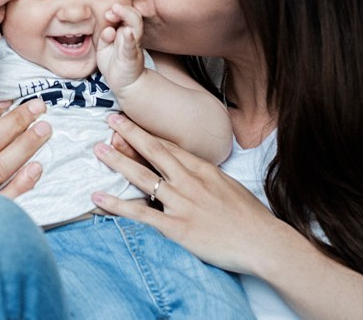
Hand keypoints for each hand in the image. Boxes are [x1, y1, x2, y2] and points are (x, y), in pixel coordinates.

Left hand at [90, 114, 270, 273]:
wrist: (264, 242)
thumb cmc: (250, 217)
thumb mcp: (228, 185)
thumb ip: (205, 176)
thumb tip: (189, 171)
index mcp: (203, 169)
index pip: (169, 146)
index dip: (147, 133)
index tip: (129, 123)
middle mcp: (190, 181)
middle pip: (154, 151)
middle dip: (130, 134)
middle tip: (110, 120)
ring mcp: (182, 203)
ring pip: (143, 177)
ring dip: (118, 162)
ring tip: (98, 150)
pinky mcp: (177, 227)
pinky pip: (141, 213)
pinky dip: (117, 205)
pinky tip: (98, 198)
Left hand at [96, 3, 144, 91]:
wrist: (124, 83)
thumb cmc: (113, 62)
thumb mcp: (103, 46)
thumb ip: (103, 36)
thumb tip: (108, 29)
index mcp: (124, 31)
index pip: (124, 14)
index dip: (117, 9)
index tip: (107, 11)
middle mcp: (131, 35)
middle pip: (133, 15)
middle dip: (123, 9)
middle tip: (112, 8)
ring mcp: (132, 45)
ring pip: (136, 26)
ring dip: (127, 15)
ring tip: (117, 10)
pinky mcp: (131, 57)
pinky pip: (131, 45)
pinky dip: (129, 38)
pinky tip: (127, 32)